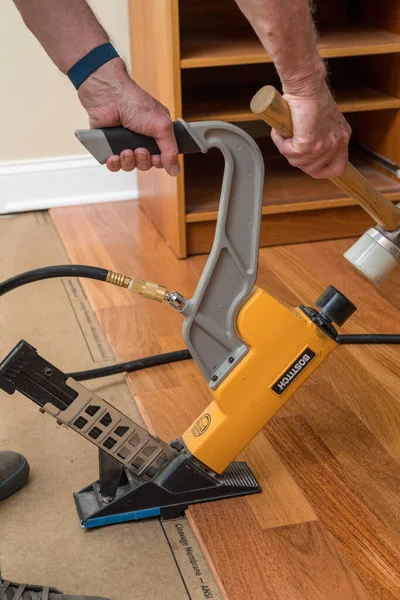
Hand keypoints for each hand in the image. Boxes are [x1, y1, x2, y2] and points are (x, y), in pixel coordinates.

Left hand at [78, 58, 179, 175]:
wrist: (107, 96)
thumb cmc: (134, 102)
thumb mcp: (161, 126)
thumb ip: (170, 150)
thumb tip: (175, 169)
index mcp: (156, 132)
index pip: (162, 157)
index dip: (159, 161)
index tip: (156, 157)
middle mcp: (141, 139)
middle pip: (146, 164)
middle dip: (143, 160)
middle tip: (140, 150)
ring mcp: (124, 142)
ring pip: (130, 166)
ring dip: (129, 161)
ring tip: (126, 150)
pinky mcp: (109, 146)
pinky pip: (114, 165)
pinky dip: (115, 164)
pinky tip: (114, 156)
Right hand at [271, 80, 350, 178]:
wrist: (306, 84)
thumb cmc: (310, 96)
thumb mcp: (322, 121)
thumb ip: (319, 136)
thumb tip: (303, 150)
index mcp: (342, 138)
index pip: (337, 168)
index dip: (322, 170)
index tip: (310, 163)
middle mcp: (336, 144)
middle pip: (313, 169)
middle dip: (297, 159)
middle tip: (290, 144)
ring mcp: (323, 146)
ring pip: (298, 162)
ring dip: (287, 150)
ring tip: (284, 134)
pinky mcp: (308, 143)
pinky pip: (289, 152)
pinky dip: (281, 143)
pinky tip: (280, 132)